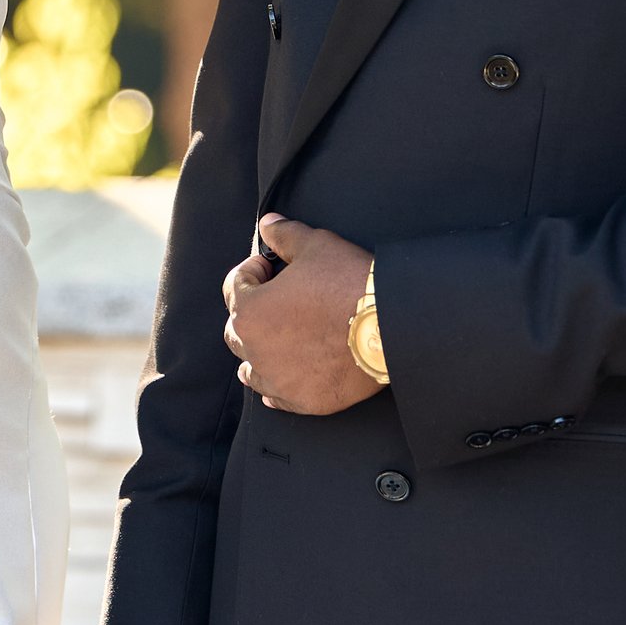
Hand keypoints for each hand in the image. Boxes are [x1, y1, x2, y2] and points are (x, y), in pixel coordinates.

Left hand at [223, 214, 380, 415]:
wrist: (390, 327)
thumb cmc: (349, 284)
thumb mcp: (316, 245)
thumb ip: (285, 235)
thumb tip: (269, 224)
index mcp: (251, 311)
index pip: (234, 287)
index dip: (251, 271)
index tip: (268, 266)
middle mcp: (255, 350)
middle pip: (237, 329)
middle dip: (252, 311)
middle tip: (275, 299)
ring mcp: (278, 379)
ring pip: (251, 367)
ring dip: (257, 351)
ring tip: (275, 339)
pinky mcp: (303, 400)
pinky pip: (276, 396)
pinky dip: (275, 384)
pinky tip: (283, 376)